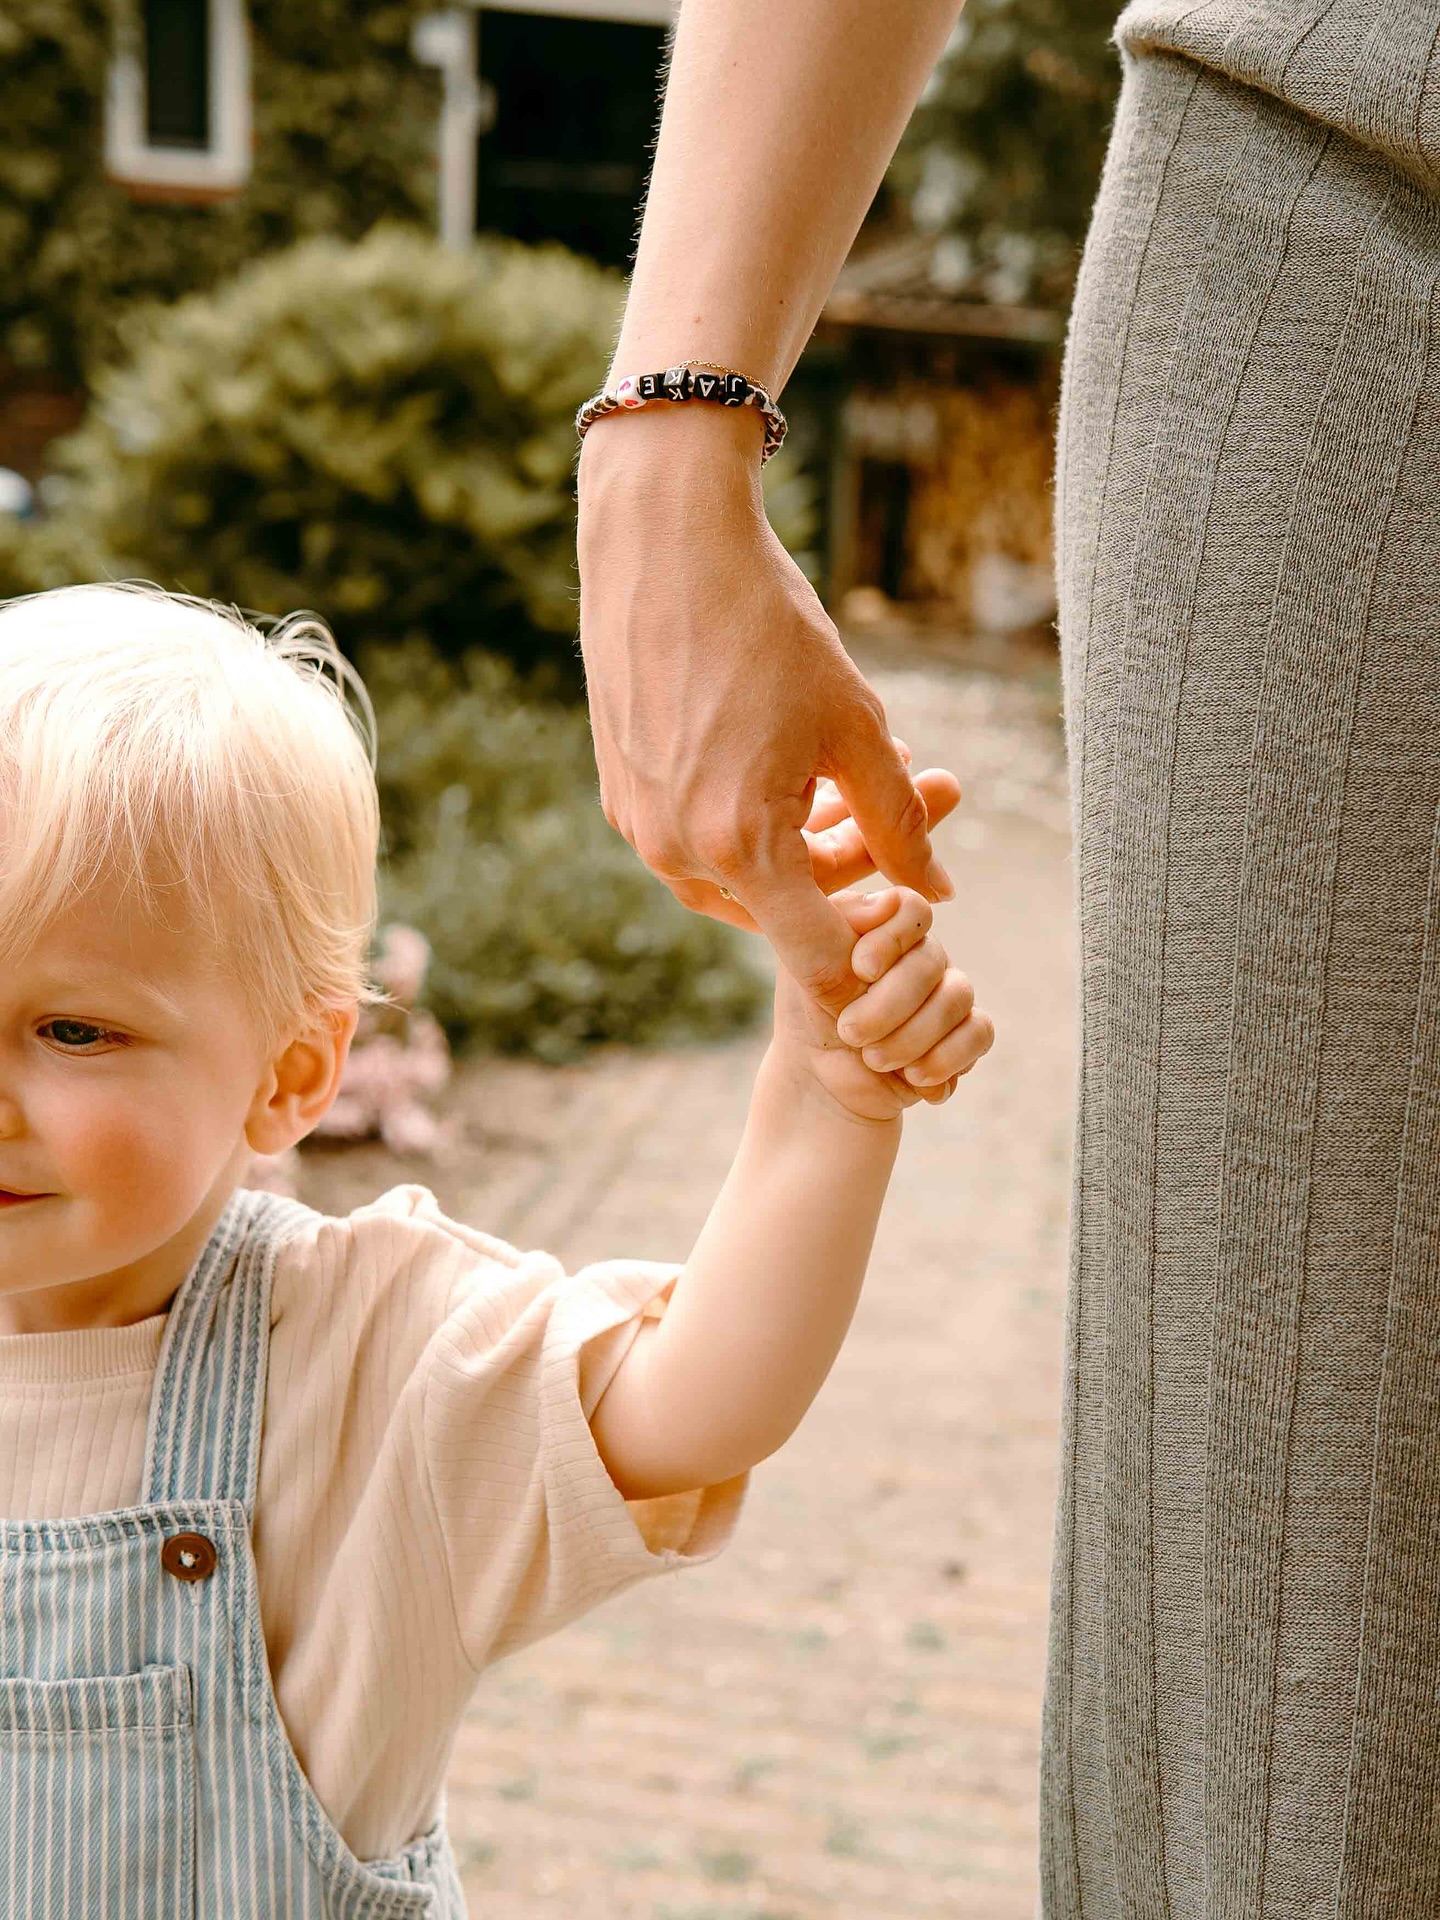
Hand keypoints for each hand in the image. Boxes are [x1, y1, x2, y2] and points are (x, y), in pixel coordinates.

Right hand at [577, 408, 955, 1027]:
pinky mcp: (624, 795)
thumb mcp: (858, 728)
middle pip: (785, 910)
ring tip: (864, 774)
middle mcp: (677, 850)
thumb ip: (901, 821)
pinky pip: (701, 838)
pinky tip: (797, 761)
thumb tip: (938, 889)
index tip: (917, 904)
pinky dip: (755, 819)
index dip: (876, 938)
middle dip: (857, 865)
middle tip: (926, 794)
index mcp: (739, 845)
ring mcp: (641, 826)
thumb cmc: (770, 629)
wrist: (667, 545)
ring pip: (743, 875)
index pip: (817, 951)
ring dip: (809, 841)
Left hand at [770, 885, 994, 1125]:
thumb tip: (883, 903)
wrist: (821, 1079)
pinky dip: (944, 1059)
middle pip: (932, 959)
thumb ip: (829, 924)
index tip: (859, 970)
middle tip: (849, 1032)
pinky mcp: (964, 1032)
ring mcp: (947, 990)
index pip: (912, 909)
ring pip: (958, 997)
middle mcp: (920, 951)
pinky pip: (980, 1033)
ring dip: (911, 1038)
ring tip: (873, 1059)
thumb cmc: (808, 1016)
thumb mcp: (802, 967)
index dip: (892, 940)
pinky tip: (913, 1077)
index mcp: (883, 924)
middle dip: (888, 1005)